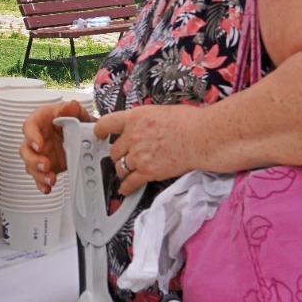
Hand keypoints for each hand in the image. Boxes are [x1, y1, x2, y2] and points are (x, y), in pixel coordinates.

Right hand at [21, 99, 90, 193]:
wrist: (83, 133)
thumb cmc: (73, 118)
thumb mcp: (78, 112)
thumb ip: (74, 110)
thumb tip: (71, 106)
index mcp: (41, 121)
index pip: (29, 126)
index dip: (31, 136)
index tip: (39, 144)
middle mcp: (37, 137)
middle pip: (25, 149)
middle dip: (33, 159)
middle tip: (45, 164)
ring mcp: (41, 153)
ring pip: (30, 165)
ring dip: (38, 174)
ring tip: (50, 179)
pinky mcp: (47, 166)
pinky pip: (39, 176)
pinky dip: (41, 184)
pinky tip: (47, 188)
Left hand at [93, 105, 207, 193]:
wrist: (202, 137)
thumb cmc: (189, 122)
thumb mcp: (160, 112)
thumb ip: (145, 120)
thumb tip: (143, 126)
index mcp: (135, 118)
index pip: (106, 123)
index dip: (100, 131)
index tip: (100, 135)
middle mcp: (133, 136)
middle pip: (114, 150)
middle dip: (119, 154)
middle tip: (125, 156)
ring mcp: (139, 155)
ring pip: (120, 167)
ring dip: (123, 170)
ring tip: (127, 172)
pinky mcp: (147, 171)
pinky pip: (130, 182)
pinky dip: (126, 187)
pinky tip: (126, 189)